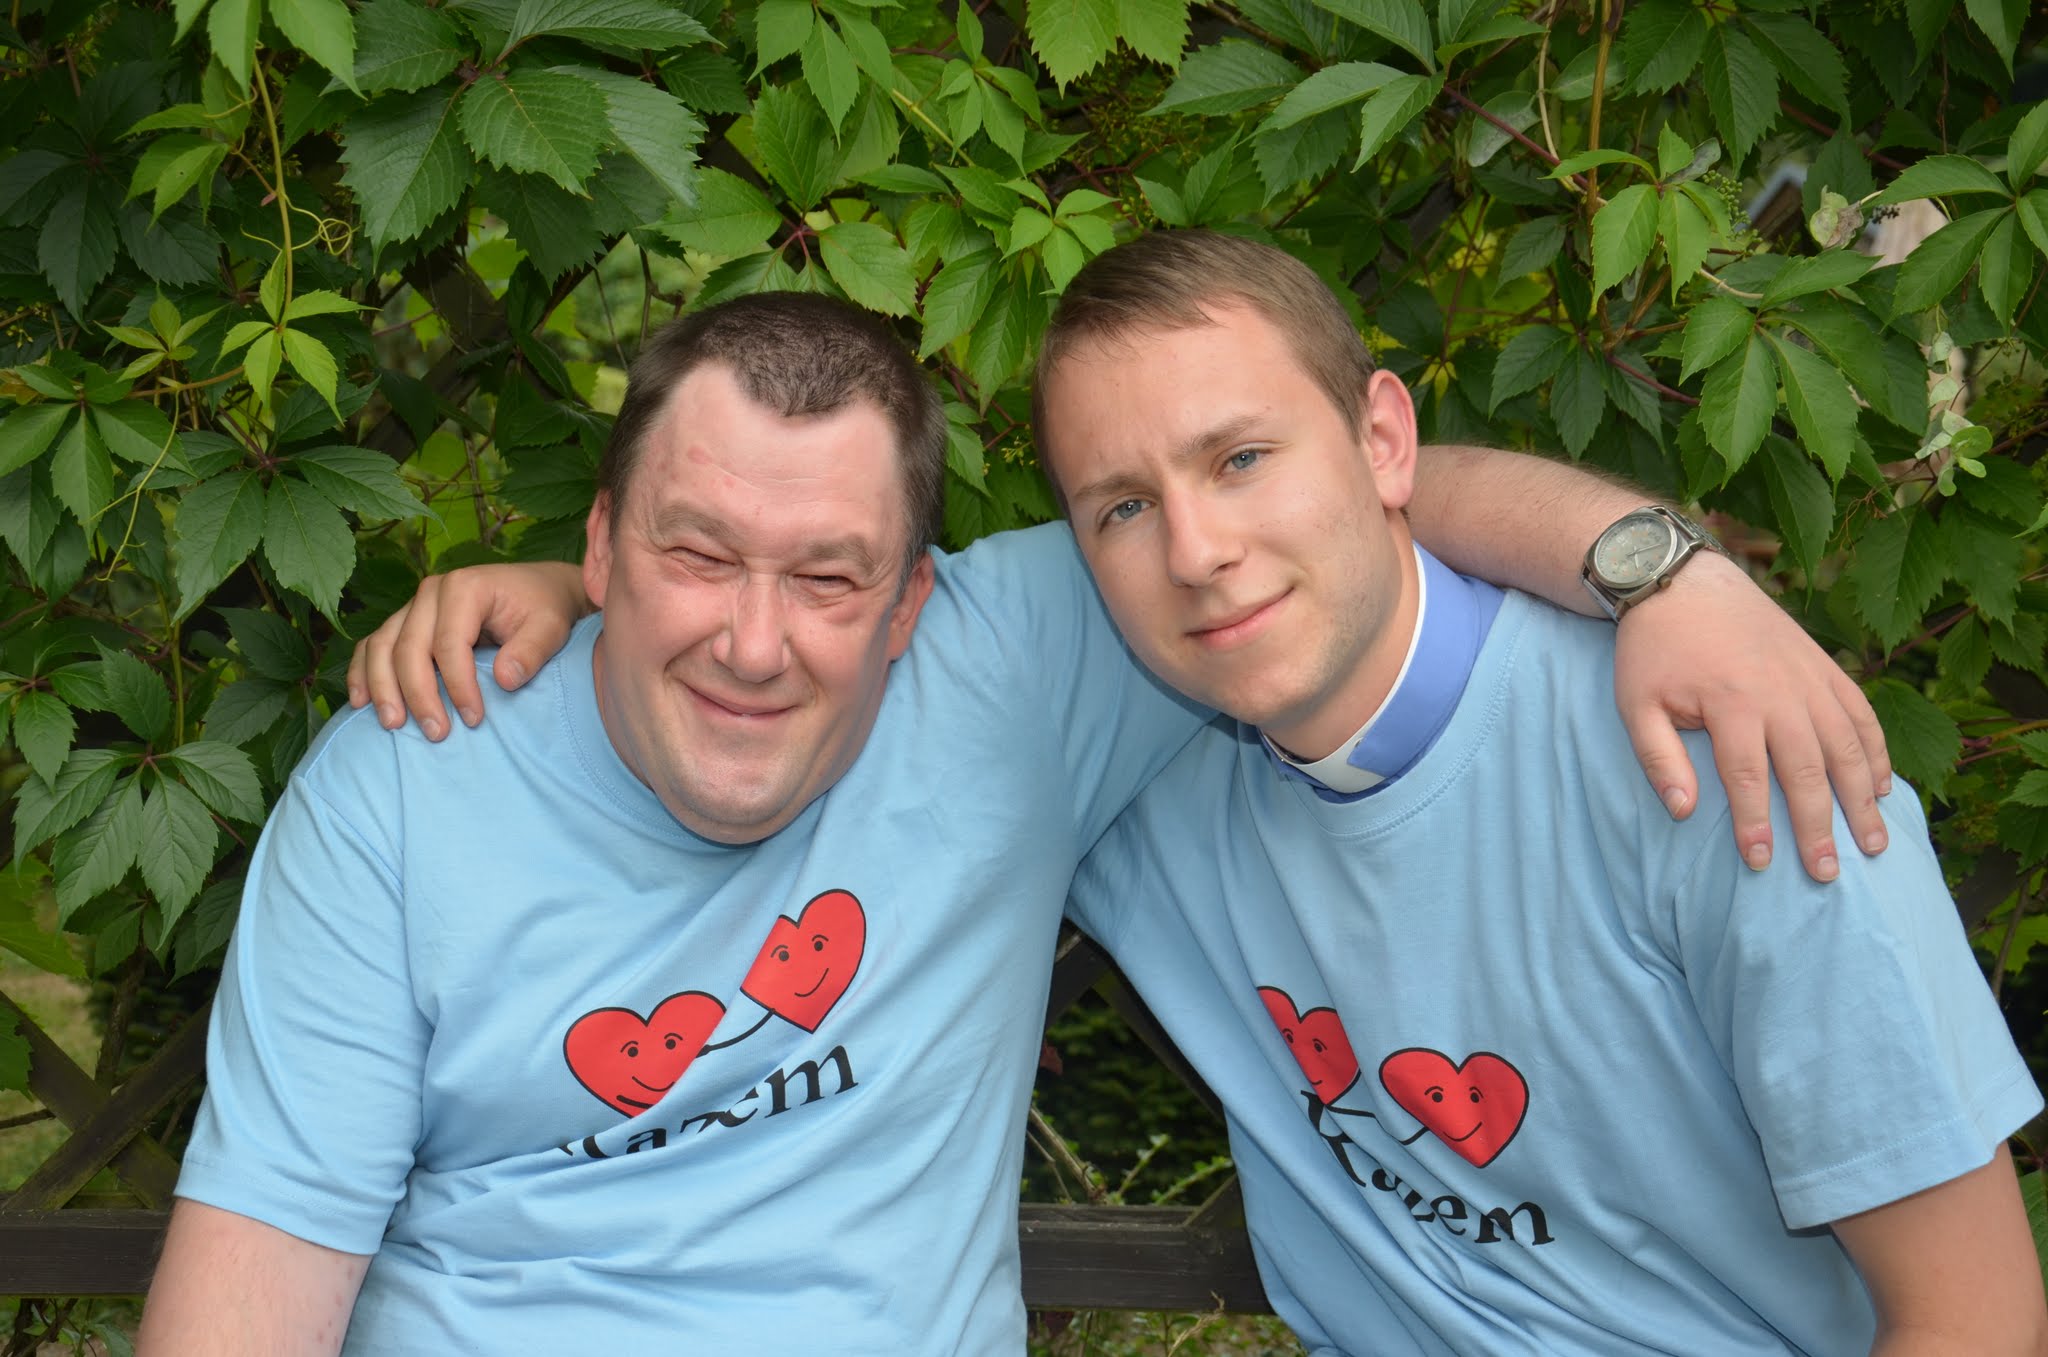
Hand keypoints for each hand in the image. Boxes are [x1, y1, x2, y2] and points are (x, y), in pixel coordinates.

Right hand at [345, 561, 587, 740]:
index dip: (457, 685)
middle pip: (408, 647)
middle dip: (418, 694)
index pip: (449, 643)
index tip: (474, 719)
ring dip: (382, 687)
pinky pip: (372, 645)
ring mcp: (414, 606)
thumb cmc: (544, 609)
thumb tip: (504, 680)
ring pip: (381, 646)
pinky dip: (363, 672)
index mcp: (464, 587)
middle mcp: (431, 591)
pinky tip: (361, 702)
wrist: (540, 591)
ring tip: (393, 724)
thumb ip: (531, 651)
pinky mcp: (406, 621)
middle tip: (435, 732)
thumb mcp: (551, 627)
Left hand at [1614, 552, 1891, 882]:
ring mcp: (1809, 678)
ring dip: (1863, 798)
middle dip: (1819, 827)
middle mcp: (1780, 693)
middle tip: (1827, 874)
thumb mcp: (1635, 704)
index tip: (1762, 865)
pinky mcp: (1824, 666)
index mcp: (1731, 703)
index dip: (1757, 826)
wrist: (1683, 582)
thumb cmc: (1654, 650)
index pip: (1749, 779)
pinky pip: (1861, 713)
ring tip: (1873, 844)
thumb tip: (1685, 814)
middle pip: (1808, 771)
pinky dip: (1876, 751)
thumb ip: (1659, 759)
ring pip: (1847, 746)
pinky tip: (1884, 787)